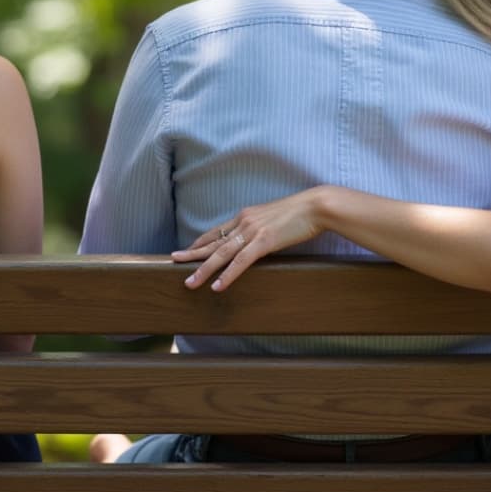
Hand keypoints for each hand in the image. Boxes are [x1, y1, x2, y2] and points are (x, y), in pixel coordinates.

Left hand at [171, 189, 325, 291]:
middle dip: (193, 254)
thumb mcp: (273, 219)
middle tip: (174, 261)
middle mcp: (244, 222)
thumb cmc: (300, 213)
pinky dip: (228, 275)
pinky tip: (217, 286)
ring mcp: (253, 231)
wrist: (316, 206)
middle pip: (213, 242)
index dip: (200, 241)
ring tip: (190, 283)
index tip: (187, 249)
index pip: (217, 231)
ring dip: (204, 270)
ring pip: (222, 254)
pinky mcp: (264, 241)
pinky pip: (241, 262)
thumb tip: (256, 240)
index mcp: (246, 215)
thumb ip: (261, 228)